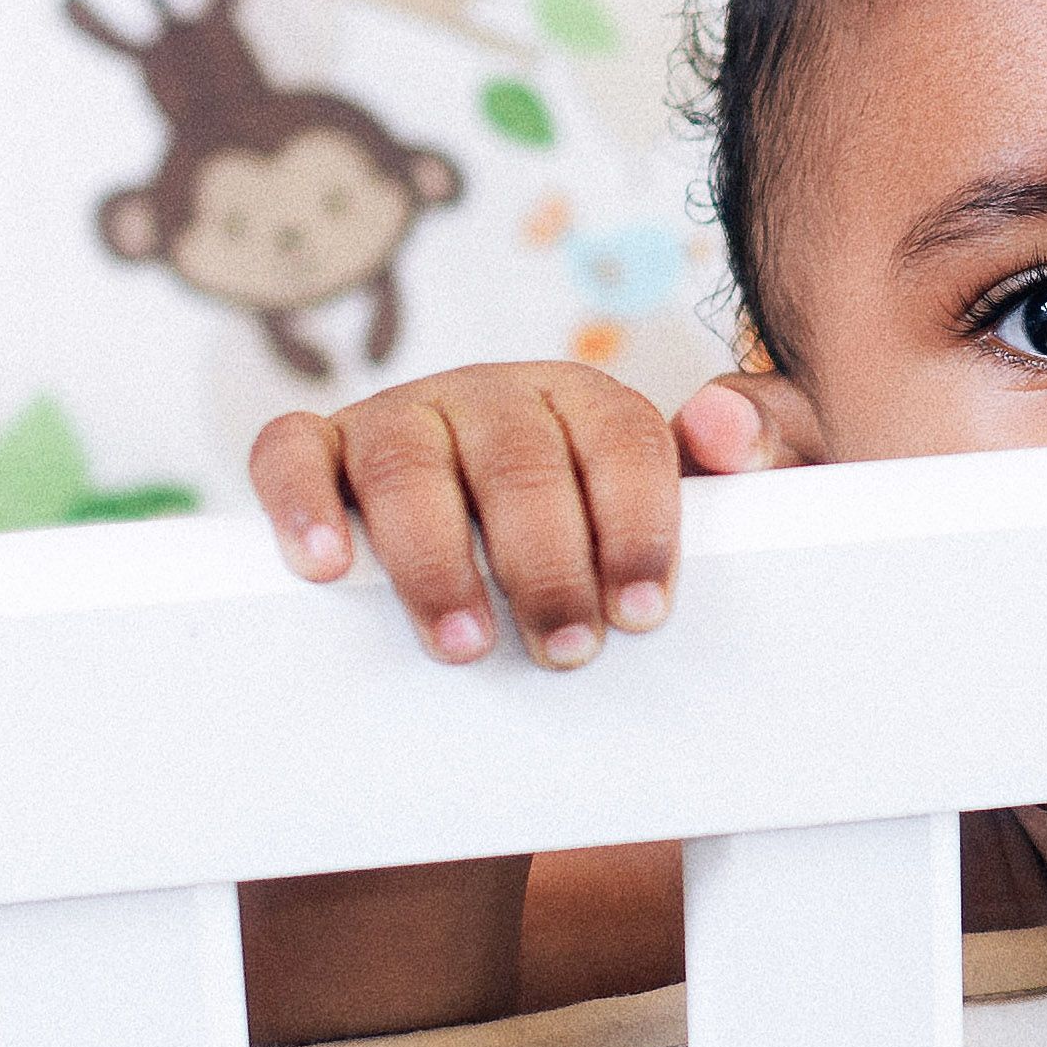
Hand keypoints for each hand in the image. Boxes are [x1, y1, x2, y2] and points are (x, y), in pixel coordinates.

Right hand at [247, 363, 798, 664]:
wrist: (508, 589)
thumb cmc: (609, 553)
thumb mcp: (706, 508)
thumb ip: (756, 455)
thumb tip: (722, 428)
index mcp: (588, 404)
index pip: (620, 440)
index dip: (634, 525)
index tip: (641, 613)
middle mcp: (494, 398)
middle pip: (517, 459)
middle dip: (544, 561)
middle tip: (566, 649)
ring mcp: (403, 418)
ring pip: (406, 461)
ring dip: (434, 556)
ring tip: (466, 645)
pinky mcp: (322, 450)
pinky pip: (290, 451)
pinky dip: (302, 502)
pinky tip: (328, 568)